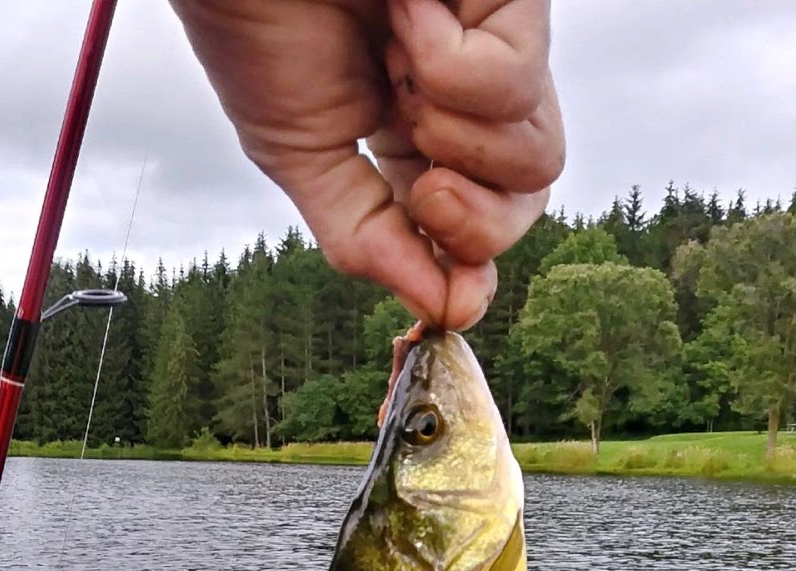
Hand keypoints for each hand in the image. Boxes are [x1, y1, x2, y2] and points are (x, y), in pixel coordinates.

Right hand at [171, 0, 563, 328]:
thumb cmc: (256, 20)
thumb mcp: (299, 160)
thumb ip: (367, 243)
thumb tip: (443, 313)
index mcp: (412, 137)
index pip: (474, 231)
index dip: (465, 269)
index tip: (448, 294)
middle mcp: (464, 95)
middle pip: (525, 206)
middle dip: (474, 222)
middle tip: (426, 185)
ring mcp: (495, 44)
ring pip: (539, 158)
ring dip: (455, 138)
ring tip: (400, 72)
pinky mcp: (514, 0)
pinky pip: (514, 84)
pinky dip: (449, 66)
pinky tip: (406, 12)